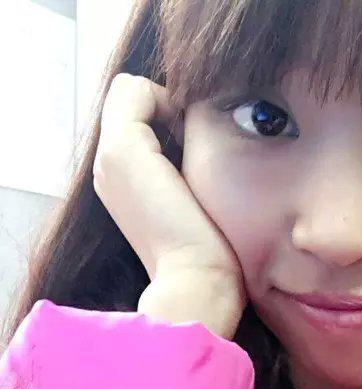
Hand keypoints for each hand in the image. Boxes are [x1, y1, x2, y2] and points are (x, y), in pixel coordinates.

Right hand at [93, 73, 245, 338]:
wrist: (197, 282)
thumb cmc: (208, 254)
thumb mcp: (194, 205)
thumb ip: (185, 172)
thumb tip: (202, 141)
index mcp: (122, 185)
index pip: (137, 123)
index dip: (170, 121)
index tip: (202, 150)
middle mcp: (108, 169)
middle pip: (133, 103)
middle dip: (172, 110)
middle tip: (203, 144)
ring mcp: (109, 158)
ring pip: (133, 93)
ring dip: (172, 104)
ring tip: (199, 142)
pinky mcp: (122, 150)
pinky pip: (136, 89)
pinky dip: (168, 99)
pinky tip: (195, 136)